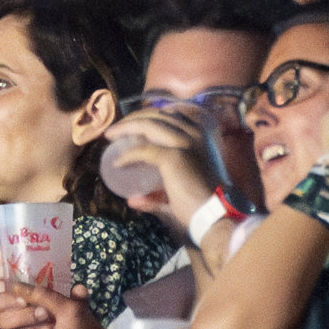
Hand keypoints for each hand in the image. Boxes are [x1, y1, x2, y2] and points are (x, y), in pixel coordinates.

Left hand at [105, 106, 220, 238]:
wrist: (218, 215)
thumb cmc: (203, 205)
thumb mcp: (180, 190)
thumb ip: (156, 195)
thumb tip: (132, 200)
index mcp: (202, 135)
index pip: (173, 113)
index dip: (150, 115)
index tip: (133, 124)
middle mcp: (195, 133)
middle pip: (157, 115)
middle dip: (133, 118)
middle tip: (116, 131)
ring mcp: (184, 143)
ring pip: (147, 124)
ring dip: (125, 128)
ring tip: (110, 136)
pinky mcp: (174, 157)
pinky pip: (143, 150)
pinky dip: (127, 156)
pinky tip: (117, 163)